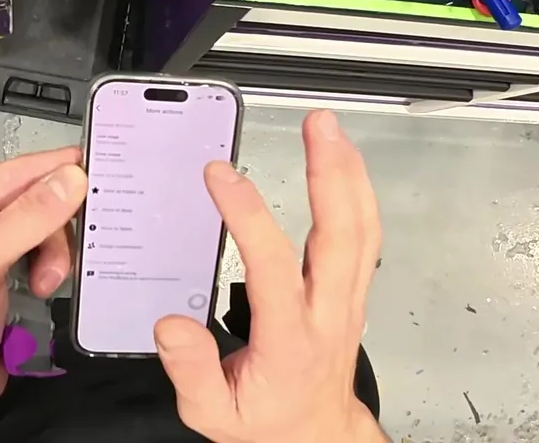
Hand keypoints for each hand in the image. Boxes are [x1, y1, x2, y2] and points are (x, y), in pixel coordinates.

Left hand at [0, 148, 87, 440]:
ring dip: (54, 261)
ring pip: (48, 233)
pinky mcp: (9, 278)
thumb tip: (68, 180)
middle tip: (52, 268)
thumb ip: (24, 221)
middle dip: (54, 233)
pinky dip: (54, 275)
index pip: (16, 173)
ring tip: (42, 289)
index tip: (99, 169)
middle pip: (38, 202)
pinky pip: (47, 259)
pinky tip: (43, 294)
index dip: (57, 170)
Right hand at [153, 111, 385, 442]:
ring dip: (349, 173)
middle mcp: (327, 311)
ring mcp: (347, 299)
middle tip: (316, 127)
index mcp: (289, 338)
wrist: (314, 435)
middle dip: (330, 173)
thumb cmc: (266, 420)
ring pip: (362, 229)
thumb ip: (190, 369)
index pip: (273, 265)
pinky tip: (343, 164)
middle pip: (342, 234)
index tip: (220, 176)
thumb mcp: (213, 412)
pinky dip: (357, 192)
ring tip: (330, 130)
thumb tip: (172, 324)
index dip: (248, 215)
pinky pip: (365, 235)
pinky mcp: (353, 290)